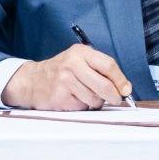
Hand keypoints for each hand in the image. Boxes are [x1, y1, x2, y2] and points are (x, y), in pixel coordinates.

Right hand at [2, 44, 133, 109]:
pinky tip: (74, 99)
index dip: (121, 79)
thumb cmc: (62, 71)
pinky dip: (83, 106)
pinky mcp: (59, 97)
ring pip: (94, 99)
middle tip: (115, 99)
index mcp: (81, 52)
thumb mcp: (79, 60)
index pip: (108, 65)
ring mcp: (64, 81)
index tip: (126, 89)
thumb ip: (100, 69)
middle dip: (114, 96)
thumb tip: (123, 87)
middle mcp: (72, 64)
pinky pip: (82, 107)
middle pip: (104, 85)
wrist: (32, 80)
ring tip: (86, 95)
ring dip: (95, 102)